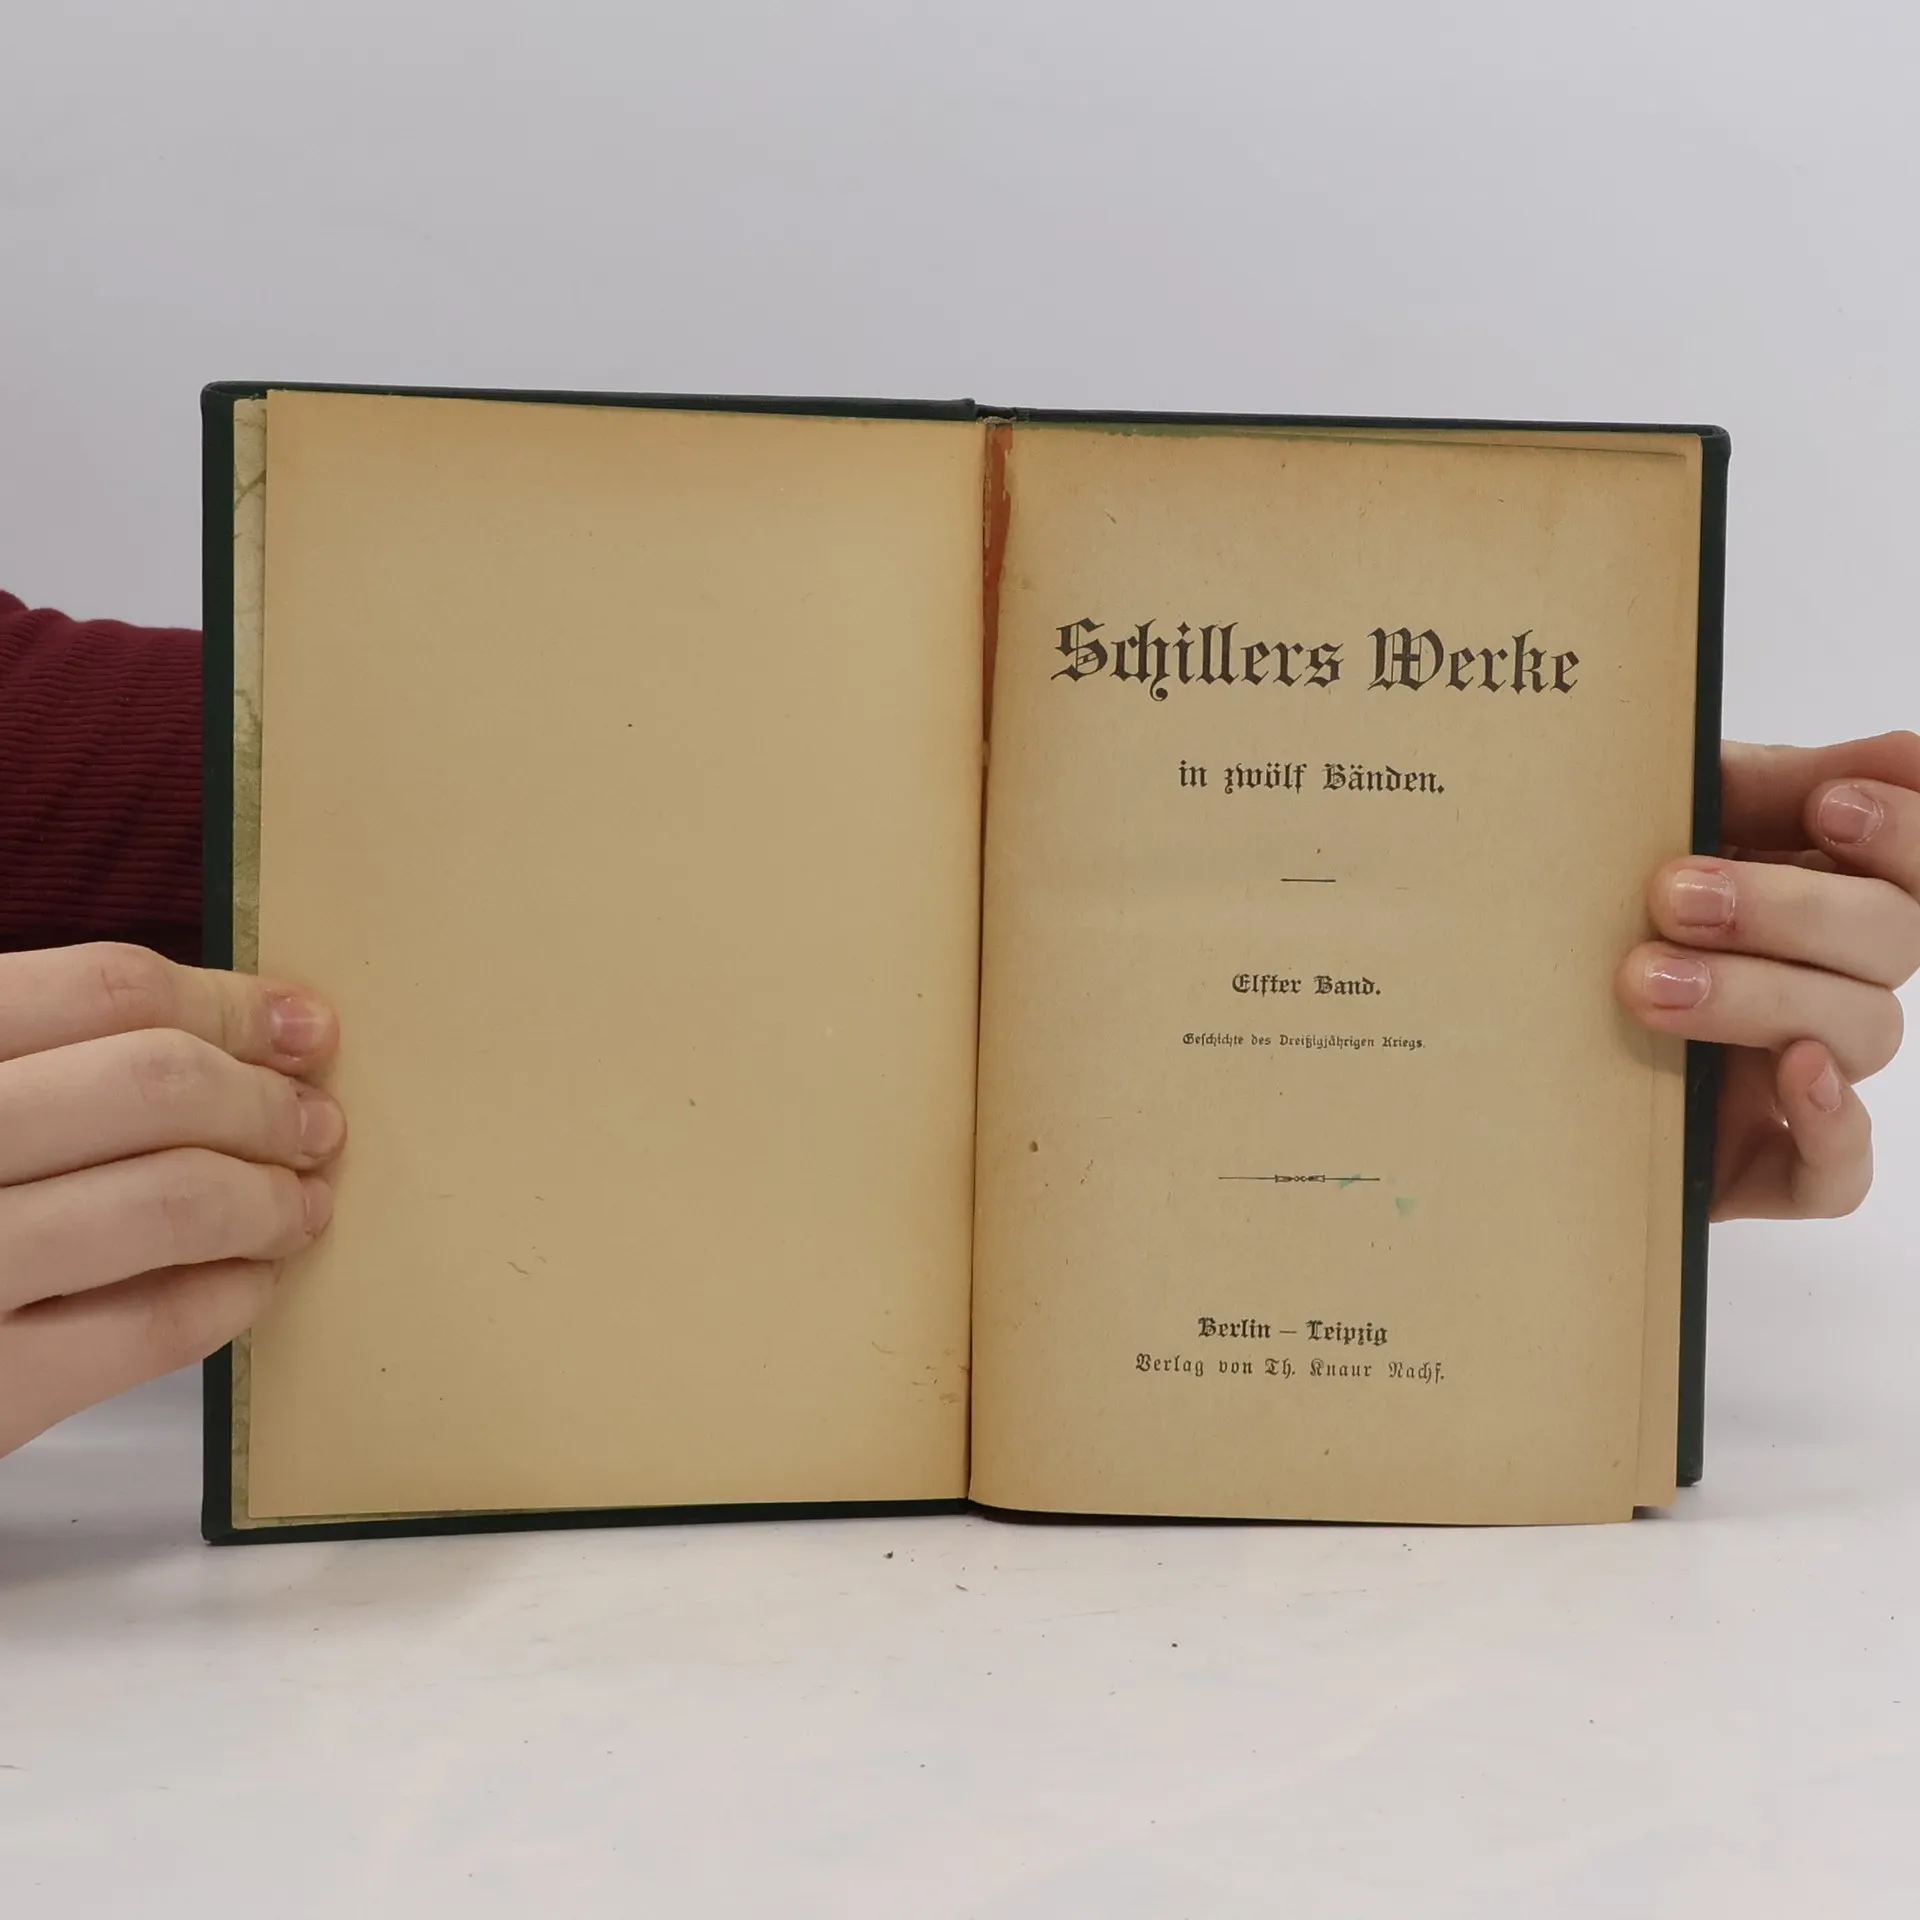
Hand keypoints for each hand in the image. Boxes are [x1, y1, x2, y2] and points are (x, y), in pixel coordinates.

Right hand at [0, 944, 342, 1457]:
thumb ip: (32, 1060)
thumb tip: (230, 1035)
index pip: (104, 989)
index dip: (229, 1004)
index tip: (303, 1027)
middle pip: (154, 1084)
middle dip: (264, 1103)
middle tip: (317, 1126)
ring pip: (167, 1200)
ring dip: (268, 1199)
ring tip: (301, 1205)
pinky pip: (146, 1328)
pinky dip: (228, 1298)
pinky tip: (252, 1283)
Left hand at [1617, 732, 1919, 1219]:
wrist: (1488, 1017)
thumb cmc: (1586, 901)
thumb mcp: (1664, 825)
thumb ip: (1772, 784)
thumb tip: (1908, 753)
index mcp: (1820, 889)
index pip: (1917, 867)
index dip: (1904, 833)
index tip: (1824, 807)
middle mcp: (1829, 981)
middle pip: (1889, 942)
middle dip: (1789, 910)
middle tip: (1671, 896)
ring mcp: (1799, 1075)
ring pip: (1859, 1034)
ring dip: (1760, 995)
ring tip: (1645, 980)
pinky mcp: (1758, 1164)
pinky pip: (1837, 1172)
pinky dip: (1834, 1125)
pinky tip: (1793, 1076)